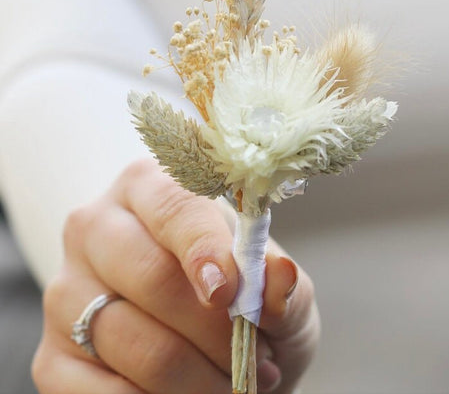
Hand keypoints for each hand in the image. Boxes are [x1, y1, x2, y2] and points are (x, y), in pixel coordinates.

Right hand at [32, 158, 319, 393]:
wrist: (196, 336)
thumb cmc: (238, 297)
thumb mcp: (273, 284)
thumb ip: (281, 283)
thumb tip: (280, 276)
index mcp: (150, 188)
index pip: (174, 208)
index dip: (203, 249)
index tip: (228, 293)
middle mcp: (97, 228)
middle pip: (151, 276)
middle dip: (214, 331)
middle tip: (257, 359)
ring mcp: (67, 291)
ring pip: (130, 339)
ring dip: (197, 378)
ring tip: (235, 383)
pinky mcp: (52, 356)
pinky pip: (104, 392)